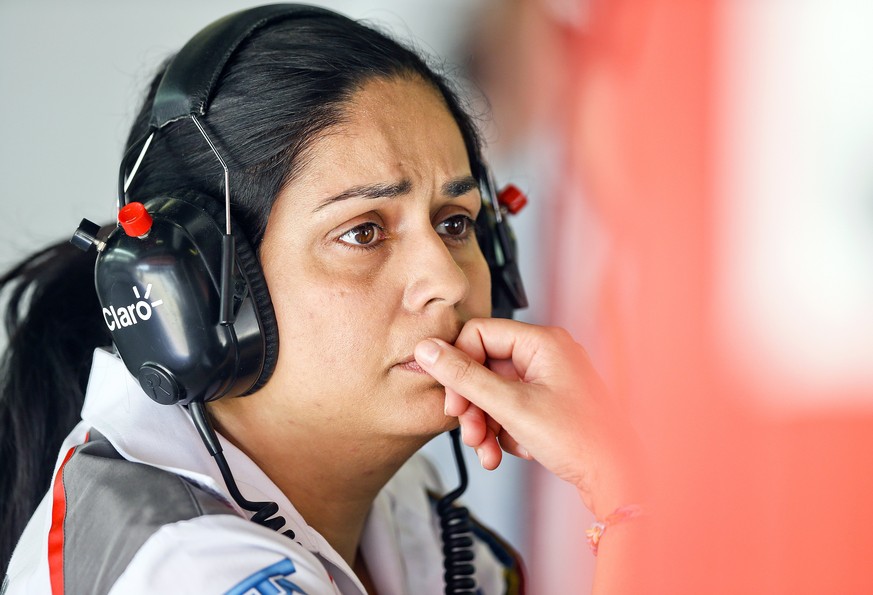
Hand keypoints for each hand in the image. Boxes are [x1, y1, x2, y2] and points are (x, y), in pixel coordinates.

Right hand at [414, 318, 638, 515]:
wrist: (616, 478)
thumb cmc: (582, 439)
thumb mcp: (512, 407)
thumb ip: (465, 377)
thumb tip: (428, 350)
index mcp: (542, 342)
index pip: (479, 334)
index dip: (459, 366)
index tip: (453, 399)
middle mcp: (545, 356)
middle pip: (483, 367)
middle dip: (471, 404)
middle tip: (467, 428)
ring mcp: (546, 381)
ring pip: (492, 392)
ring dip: (483, 423)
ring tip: (485, 449)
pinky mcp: (546, 405)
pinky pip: (508, 409)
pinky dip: (500, 431)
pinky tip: (503, 452)